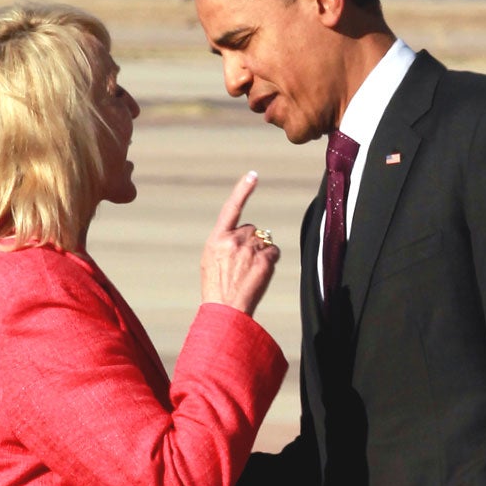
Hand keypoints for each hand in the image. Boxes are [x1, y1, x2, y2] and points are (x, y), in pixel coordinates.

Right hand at [200, 172, 279, 315]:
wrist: (225, 310)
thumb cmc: (217, 287)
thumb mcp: (211, 260)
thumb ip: (225, 243)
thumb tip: (246, 234)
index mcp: (216, 239)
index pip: (231, 208)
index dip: (242, 190)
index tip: (253, 175)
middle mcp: (233, 240)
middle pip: (252, 229)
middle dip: (252, 241)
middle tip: (243, 264)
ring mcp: (249, 250)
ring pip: (265, 240)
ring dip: (261, 252)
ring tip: (249, 272)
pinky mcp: (264, 260)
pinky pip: (274, 252)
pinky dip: (270, 260)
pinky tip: (260, 274)